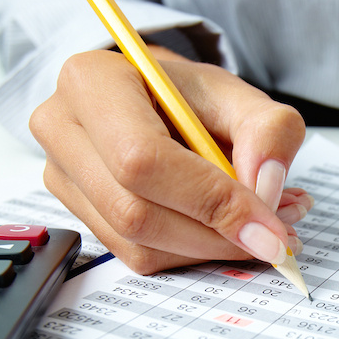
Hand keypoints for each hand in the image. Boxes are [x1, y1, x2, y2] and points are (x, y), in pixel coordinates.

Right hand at [30, 46, 310, 273]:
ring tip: (262, 224)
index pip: (142, 159)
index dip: (209, 201)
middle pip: (135, 212)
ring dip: (210, 248)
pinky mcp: (79, 215)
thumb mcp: (238, 95)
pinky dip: (193, 252)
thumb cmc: (188, 96)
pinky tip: (226, 229)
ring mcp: (62, 177)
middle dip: (215, 234)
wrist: (153, 100)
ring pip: (138, 244)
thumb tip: (265, 187)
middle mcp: (61, 129)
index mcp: (92, 83)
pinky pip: (138, 255)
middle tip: (277, 234)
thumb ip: (268, 130)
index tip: (269, 228)